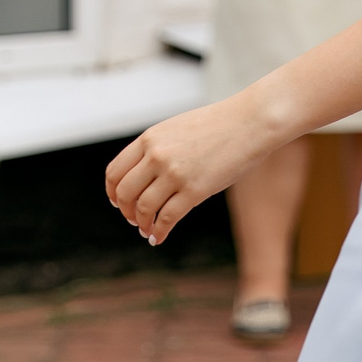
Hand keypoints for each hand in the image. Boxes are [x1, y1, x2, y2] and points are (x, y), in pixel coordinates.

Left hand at [106, 97, 278, 244]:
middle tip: (133, 220)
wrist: (249, 123)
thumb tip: (142, 176)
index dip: (113, 192)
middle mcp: (157, 156)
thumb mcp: (176, 129)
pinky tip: (159, 238)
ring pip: (144, 209)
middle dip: (126, 211)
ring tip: (147, 230)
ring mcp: (175, 174)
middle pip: (125, 193)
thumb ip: (157, 148)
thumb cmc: (216, 125)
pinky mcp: (195, 191)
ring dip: (142, 224)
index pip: (115, 172)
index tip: (118, 202)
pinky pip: (167, 218)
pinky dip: (159, 232)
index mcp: (149, 138)